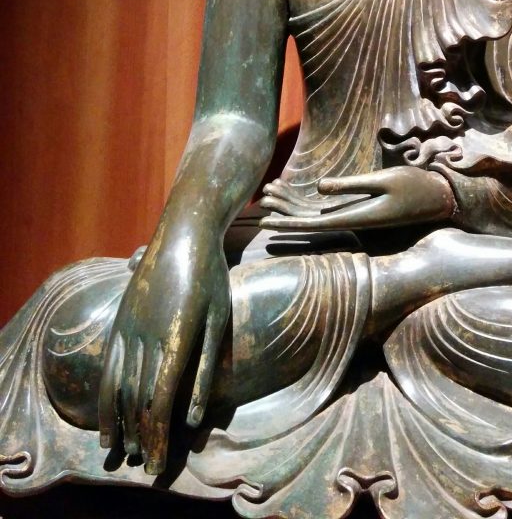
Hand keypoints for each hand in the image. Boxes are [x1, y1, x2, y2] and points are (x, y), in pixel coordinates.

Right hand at [98, 226, 229, 473]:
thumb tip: (194, 418)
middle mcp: (146, 337)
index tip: (159, 460)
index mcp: (176, 339)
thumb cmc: (211, 276)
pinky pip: (108, 366)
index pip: (161, 401)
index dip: (158, 435)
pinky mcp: (119, 320)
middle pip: (138, 400)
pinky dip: (106, 397)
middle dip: (140, 437)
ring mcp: (128, 327)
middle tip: (145, 465)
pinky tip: (107, 419)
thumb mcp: (219, 321)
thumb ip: (206, 370)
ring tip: (123, 451)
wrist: (183, 233)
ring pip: (119, 386)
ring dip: (120, 423)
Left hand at [259, 165, 454, 230]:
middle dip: (285, 210)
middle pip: (310, 220)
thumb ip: (350, 186)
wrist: (440, 199)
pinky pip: (330, 209)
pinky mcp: (363, 211)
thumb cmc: (415, 187)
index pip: (312, 223)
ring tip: (272, 193)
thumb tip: (319, 187)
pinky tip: (299, 195)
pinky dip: (312, 202)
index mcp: (356, 217)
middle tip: (261, 199)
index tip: (264, 221)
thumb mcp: (383, 182)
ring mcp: (358, 217)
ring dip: (295, 205)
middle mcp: (353, 222)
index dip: (286, 222)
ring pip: (318, 214)